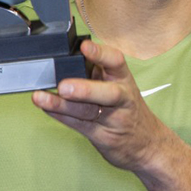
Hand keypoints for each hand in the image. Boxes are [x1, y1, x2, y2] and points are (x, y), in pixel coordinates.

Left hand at [32, 40, 164, 172]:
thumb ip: (96, 73)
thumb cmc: (127, 109)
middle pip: (107, 93)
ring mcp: (113, 119)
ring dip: (63, 105)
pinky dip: (60, 115)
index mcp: (124, 79)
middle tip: (64, 86)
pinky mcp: (102, 136)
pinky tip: (46, 108)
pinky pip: (79, 125)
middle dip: (85, 89)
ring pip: (88, 111)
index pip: (116, 62)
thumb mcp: (119, 85)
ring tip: (42, 98)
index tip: (84, 46)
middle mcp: (122, 98)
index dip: (101, 54)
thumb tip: (64, 58)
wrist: (148, 144)